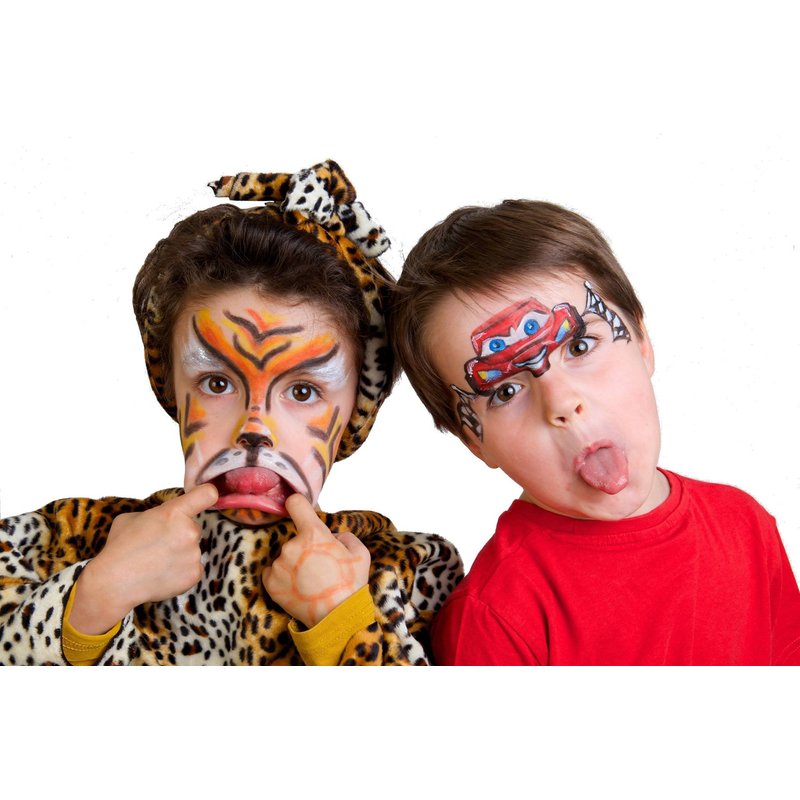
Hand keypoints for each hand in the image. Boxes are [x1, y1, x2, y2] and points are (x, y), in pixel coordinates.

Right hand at [69, 483, 217, 634]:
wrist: (114, 583)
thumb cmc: (119, 548)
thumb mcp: (132, 518)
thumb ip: (155, 513)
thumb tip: (163, 517)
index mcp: (174, 512)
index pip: (207, 494)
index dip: (206, 495)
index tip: (205, 498)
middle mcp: (189, 531)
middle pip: (193, 527)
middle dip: (180, 534)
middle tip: (158, 545)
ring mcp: (194, 554)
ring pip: (192, 549)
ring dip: (180, 554)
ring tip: (156, 562)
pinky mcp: (195, 574)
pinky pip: (193, 568)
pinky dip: (181, 571)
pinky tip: (162, 573)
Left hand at [262, 493, 370, 628]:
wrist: (337, 618)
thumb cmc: (351, 585)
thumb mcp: (360, 553)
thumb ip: (345, 536)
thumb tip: (334, 536)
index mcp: (313, 533)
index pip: (295, 503)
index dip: (297, 504)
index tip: (296, 508)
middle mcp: (292, 545)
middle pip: (294, 538)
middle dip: (304, 548)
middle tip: (318, 567)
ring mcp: (279, 564)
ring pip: (285, 557)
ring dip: (293, 565)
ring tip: (309, 582)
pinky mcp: (270, 582)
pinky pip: (272, 572)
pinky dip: (282, 578)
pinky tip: (297, 588)